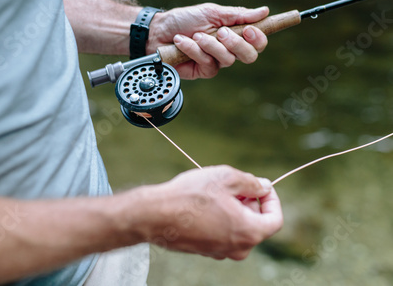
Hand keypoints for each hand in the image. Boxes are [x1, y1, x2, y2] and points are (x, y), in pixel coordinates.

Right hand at [139, 165, 282, 259]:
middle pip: (256, 224)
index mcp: (249, 232)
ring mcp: (219, 251)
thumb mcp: (226, 178)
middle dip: (250, 202)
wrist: (155, 215)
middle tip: (235, 184)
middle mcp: (237, 248)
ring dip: (233, 210)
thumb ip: (251, 182)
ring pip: (237, 228)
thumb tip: (264, 186)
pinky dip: (219, 218)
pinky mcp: (204, 250)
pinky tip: (203, 203)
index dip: (271, 199)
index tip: (260, 186)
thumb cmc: (190, 196)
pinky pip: (221, 233)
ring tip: (216, 192)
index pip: (275, 219)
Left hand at [147, 4, 268, 78]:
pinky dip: (194, 50)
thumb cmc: (184, 20)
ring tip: (195, 35)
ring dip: (210, 44)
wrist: (158, 30)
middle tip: (221, 32)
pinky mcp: (203, 71)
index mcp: (235, 33)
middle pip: (250, 56)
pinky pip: (208, 63)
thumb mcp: (211, 12)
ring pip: (227, 59)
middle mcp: (229, 49)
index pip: (258, 42)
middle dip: (236, 43)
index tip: (249, 30)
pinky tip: (182, 42)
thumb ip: (237, 14)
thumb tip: (264, 11)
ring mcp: (216, 62)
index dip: (258, 38)